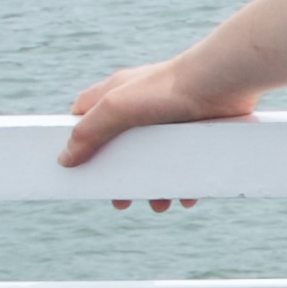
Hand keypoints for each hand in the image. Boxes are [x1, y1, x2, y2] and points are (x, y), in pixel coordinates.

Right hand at [61, 59, 250, 198]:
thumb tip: (64, 159)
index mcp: (115, 95)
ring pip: (155, 160)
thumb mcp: (116, 108)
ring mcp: (169, 120)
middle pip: (121, 149)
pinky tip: (185, 196)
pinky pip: (184, 162)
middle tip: (122, 202)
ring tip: (160, 205)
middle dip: (122, 177)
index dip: (79, 142)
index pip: (85, 118)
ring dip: (154, 186)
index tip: (78, 169)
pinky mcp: (195, 131)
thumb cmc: (166, 88)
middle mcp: (140, 107)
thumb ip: (88, 133)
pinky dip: (183, 181)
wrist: (222, 82)